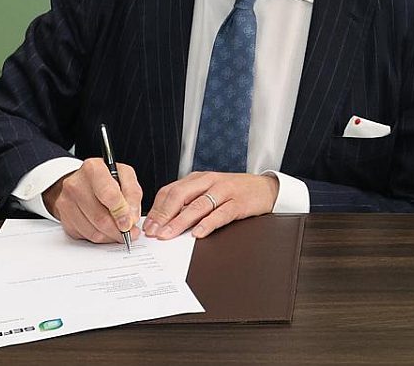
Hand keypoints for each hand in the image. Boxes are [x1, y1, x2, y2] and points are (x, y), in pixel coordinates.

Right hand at [43, 158, 142, 243]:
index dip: (121, 212)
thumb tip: (131, 218)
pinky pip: (85, 235)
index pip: (108, 194)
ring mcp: (66, 201)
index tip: (130, 222)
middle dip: (118, 229)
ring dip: (111, 235)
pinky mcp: (64, 217)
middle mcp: (75, 184)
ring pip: (93, 230)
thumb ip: (132, 194)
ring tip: (121, 231)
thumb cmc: (107, 179)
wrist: (83, 181)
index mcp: (93, 168)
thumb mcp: (125, 176)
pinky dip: (100, 237)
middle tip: (130, 232)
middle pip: (100, 216)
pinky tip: (107, 230)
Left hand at [143, 172, 279, 239]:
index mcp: (199, 178)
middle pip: (180, 196)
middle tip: (153, 231)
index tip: (147, 225)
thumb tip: (165, 220)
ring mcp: (225, 191)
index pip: (171, 190)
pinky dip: (207, 224)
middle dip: (164, 215)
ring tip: (168, 234)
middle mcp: (210, 181)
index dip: (157, 208)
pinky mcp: (239, 203)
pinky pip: (220, 214)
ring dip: (180, 221)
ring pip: (197, 206)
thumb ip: (191, 201)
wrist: (266, 188)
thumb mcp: (210, 190)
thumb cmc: (236, 191)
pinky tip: (197, 233)